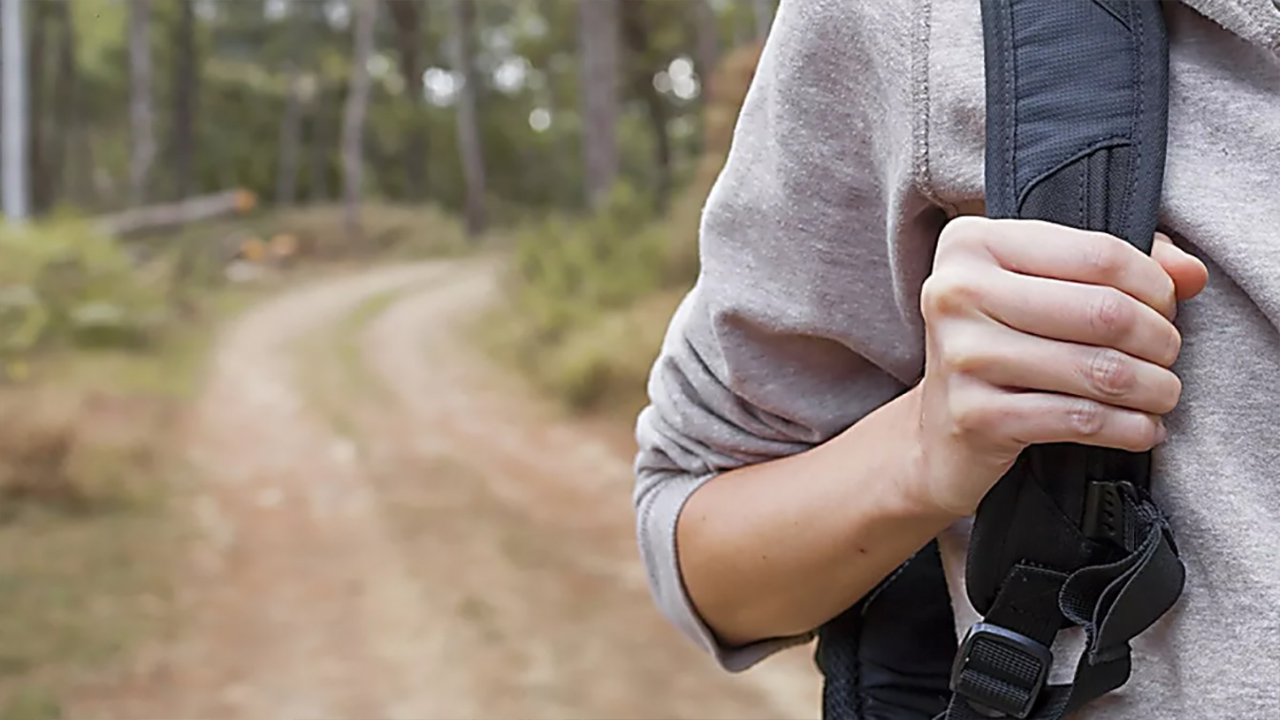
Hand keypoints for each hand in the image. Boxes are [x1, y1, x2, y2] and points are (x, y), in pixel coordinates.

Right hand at [910, 217, 1209, 517]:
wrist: (941, 433)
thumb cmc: (1004, 347)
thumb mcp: (1046, 289)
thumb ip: (1119, 267)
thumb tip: (1190, 272)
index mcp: (971, 244)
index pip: (1099, 253)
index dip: (1154, 285)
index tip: (1165, 309)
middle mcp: (956, 292)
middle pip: (1105, 311)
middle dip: (1159, 340)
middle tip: (1167, 356)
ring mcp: (961, 356)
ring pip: (1101, 369)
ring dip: (1154, 388)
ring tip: (1162, 394)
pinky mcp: (975, 415)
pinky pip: (1082, 420)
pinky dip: (1130, 428)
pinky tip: (1142, 428)